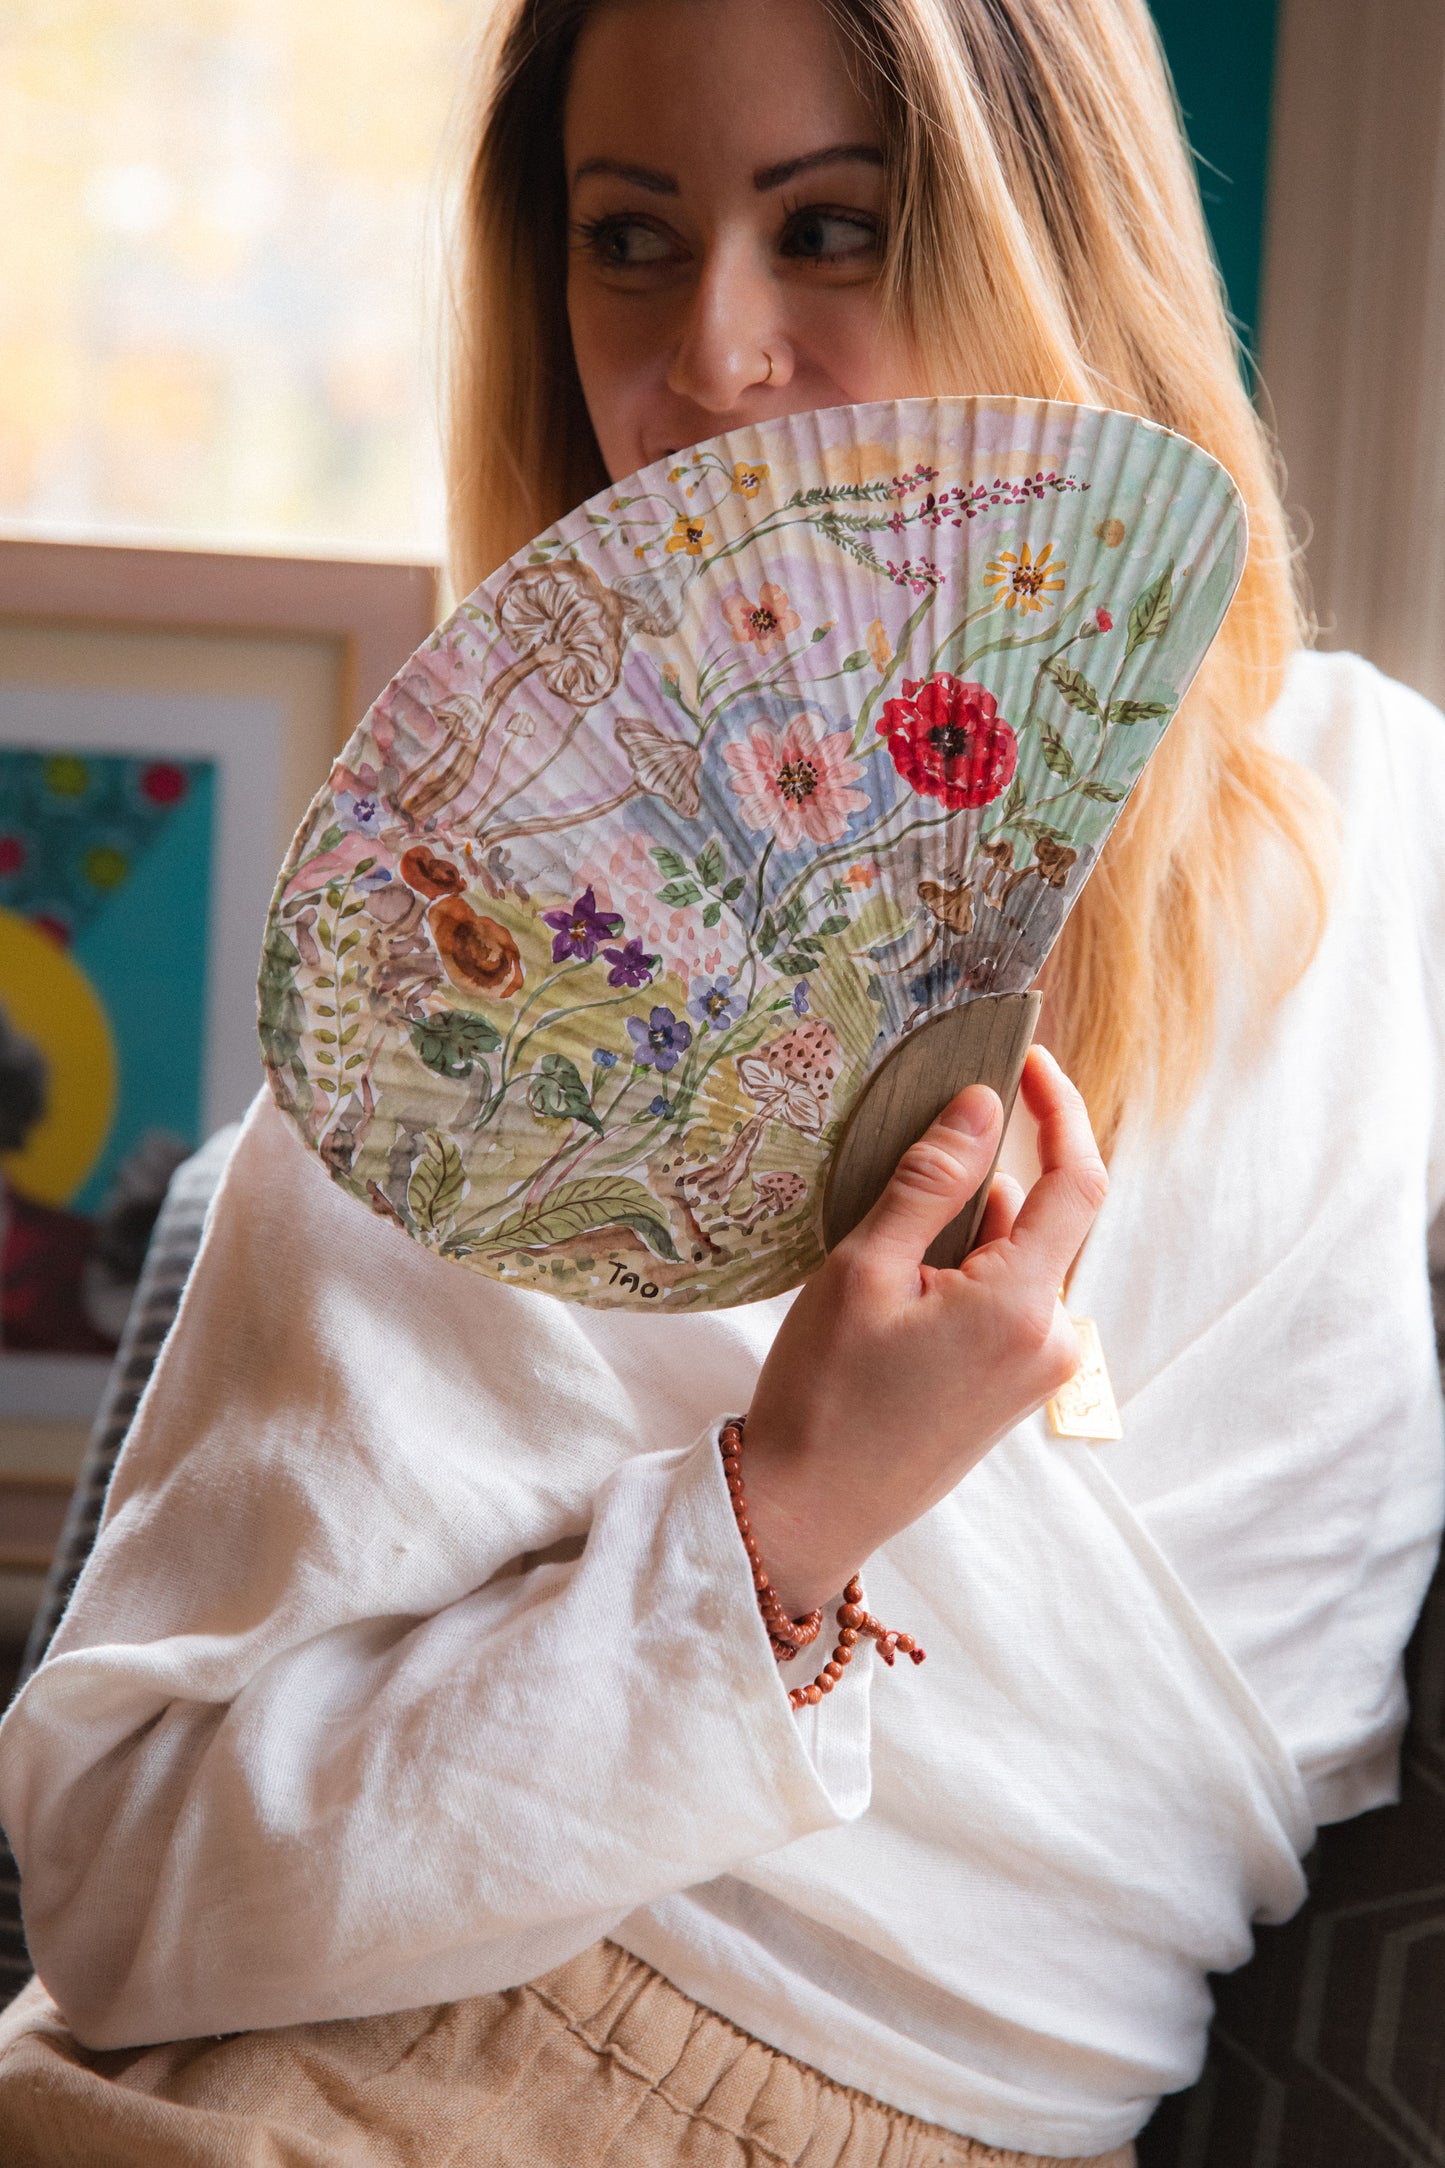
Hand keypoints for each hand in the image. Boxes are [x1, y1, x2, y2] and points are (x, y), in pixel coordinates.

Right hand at [742, 1045, 1107, 1614]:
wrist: (805, 1513)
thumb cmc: (824, 1395)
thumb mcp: (864, 1269)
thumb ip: (930, 1182)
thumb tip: (982, 1107)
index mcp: (1021, 1307)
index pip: (1076, 1180)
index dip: (1059, 1109)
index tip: (1026, 1062)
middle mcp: (1050, 1341)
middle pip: (1040, 1218)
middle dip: (978, 1185)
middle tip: (894, 1181)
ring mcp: (1035, 1372)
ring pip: (1016, 1260)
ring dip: (961, 1235)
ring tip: (874, 1265)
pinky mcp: (1011, 1391)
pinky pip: (1004, 1302)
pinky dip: (960, 1275)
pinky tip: (892, 1300)